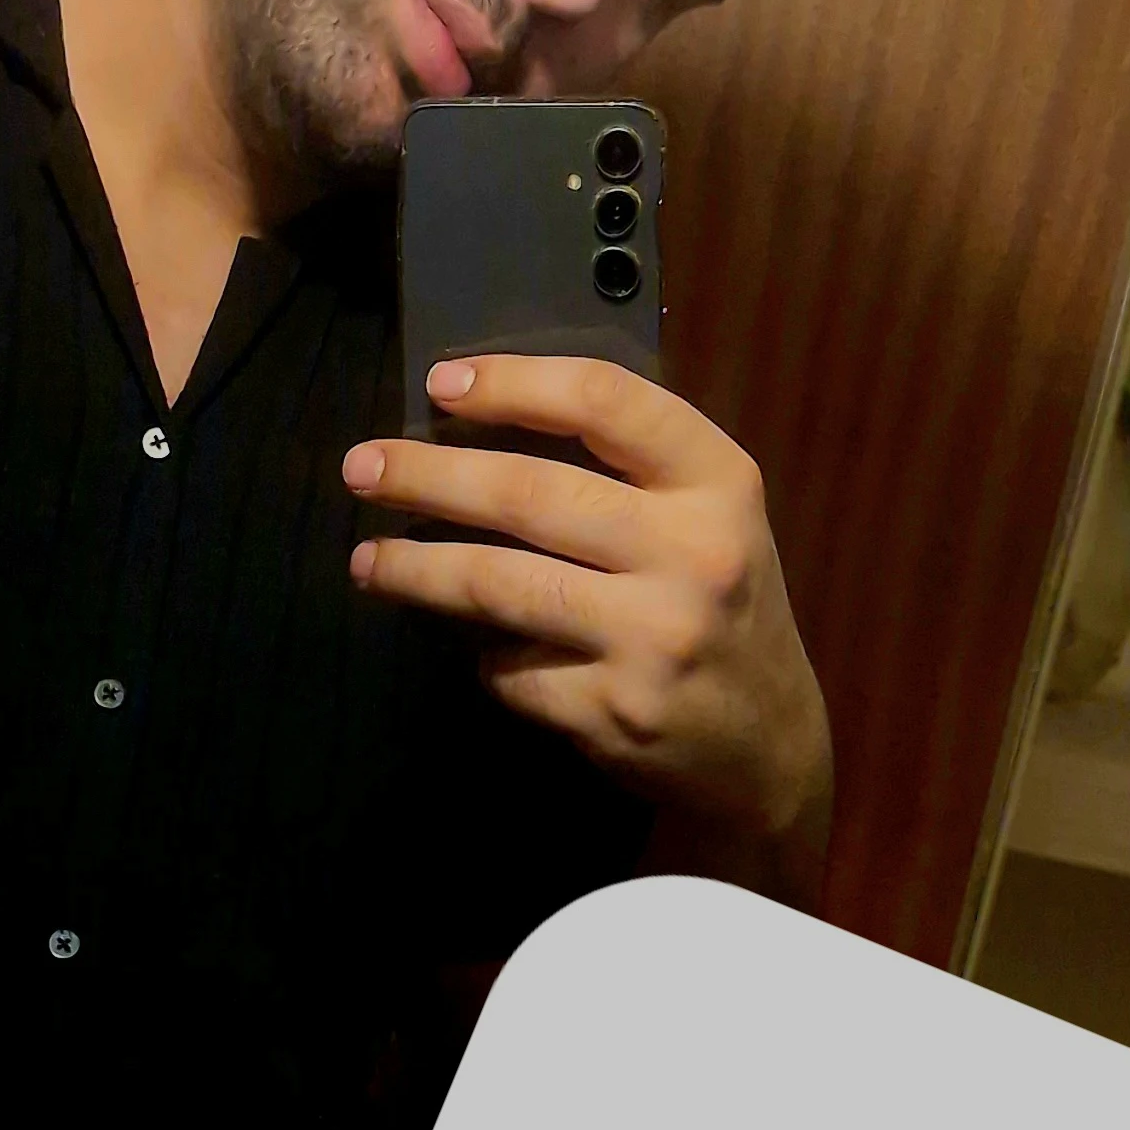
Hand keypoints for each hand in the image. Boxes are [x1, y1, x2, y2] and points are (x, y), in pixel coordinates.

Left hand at [343, 354, 831, 898]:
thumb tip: (482, 421)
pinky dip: (484, 655)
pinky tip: (477, 646)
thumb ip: (630, 470)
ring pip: (497, 584)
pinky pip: (510, 668)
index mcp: (720, 483)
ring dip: (414, 569)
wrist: (768, 746)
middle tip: (361, 468)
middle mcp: (694, 554)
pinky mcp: (613, 711)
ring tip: (367, 560)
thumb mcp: (711, 519)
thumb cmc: (718, 608)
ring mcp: (653, 638)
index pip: (605, 401)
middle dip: (427, 476)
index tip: (441, 383)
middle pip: (528, 493)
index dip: (513, 383)